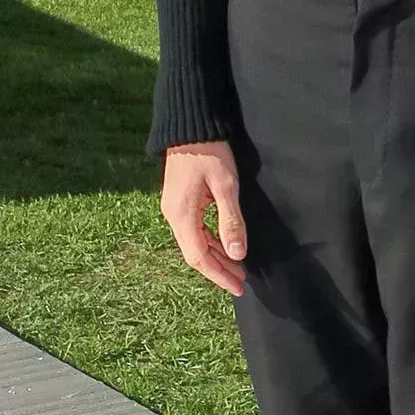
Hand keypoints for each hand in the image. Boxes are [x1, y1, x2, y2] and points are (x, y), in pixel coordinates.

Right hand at [160, 140, 247, 296]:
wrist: (189, 126)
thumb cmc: (209, 153)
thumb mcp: (225, 186)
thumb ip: (230, 221)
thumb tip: (237, 254)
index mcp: (182, 216)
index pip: (200, 258)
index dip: (219, 276)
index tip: (238, 288)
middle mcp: (173, 217)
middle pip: (195, 254)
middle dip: (219, 270)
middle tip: (241, 282)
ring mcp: (173, 209)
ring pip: (194, 243)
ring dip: (215, 256)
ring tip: (237, 267)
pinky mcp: (179, 202)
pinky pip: (193, 230)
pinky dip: (209, 241)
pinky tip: (223, 244)